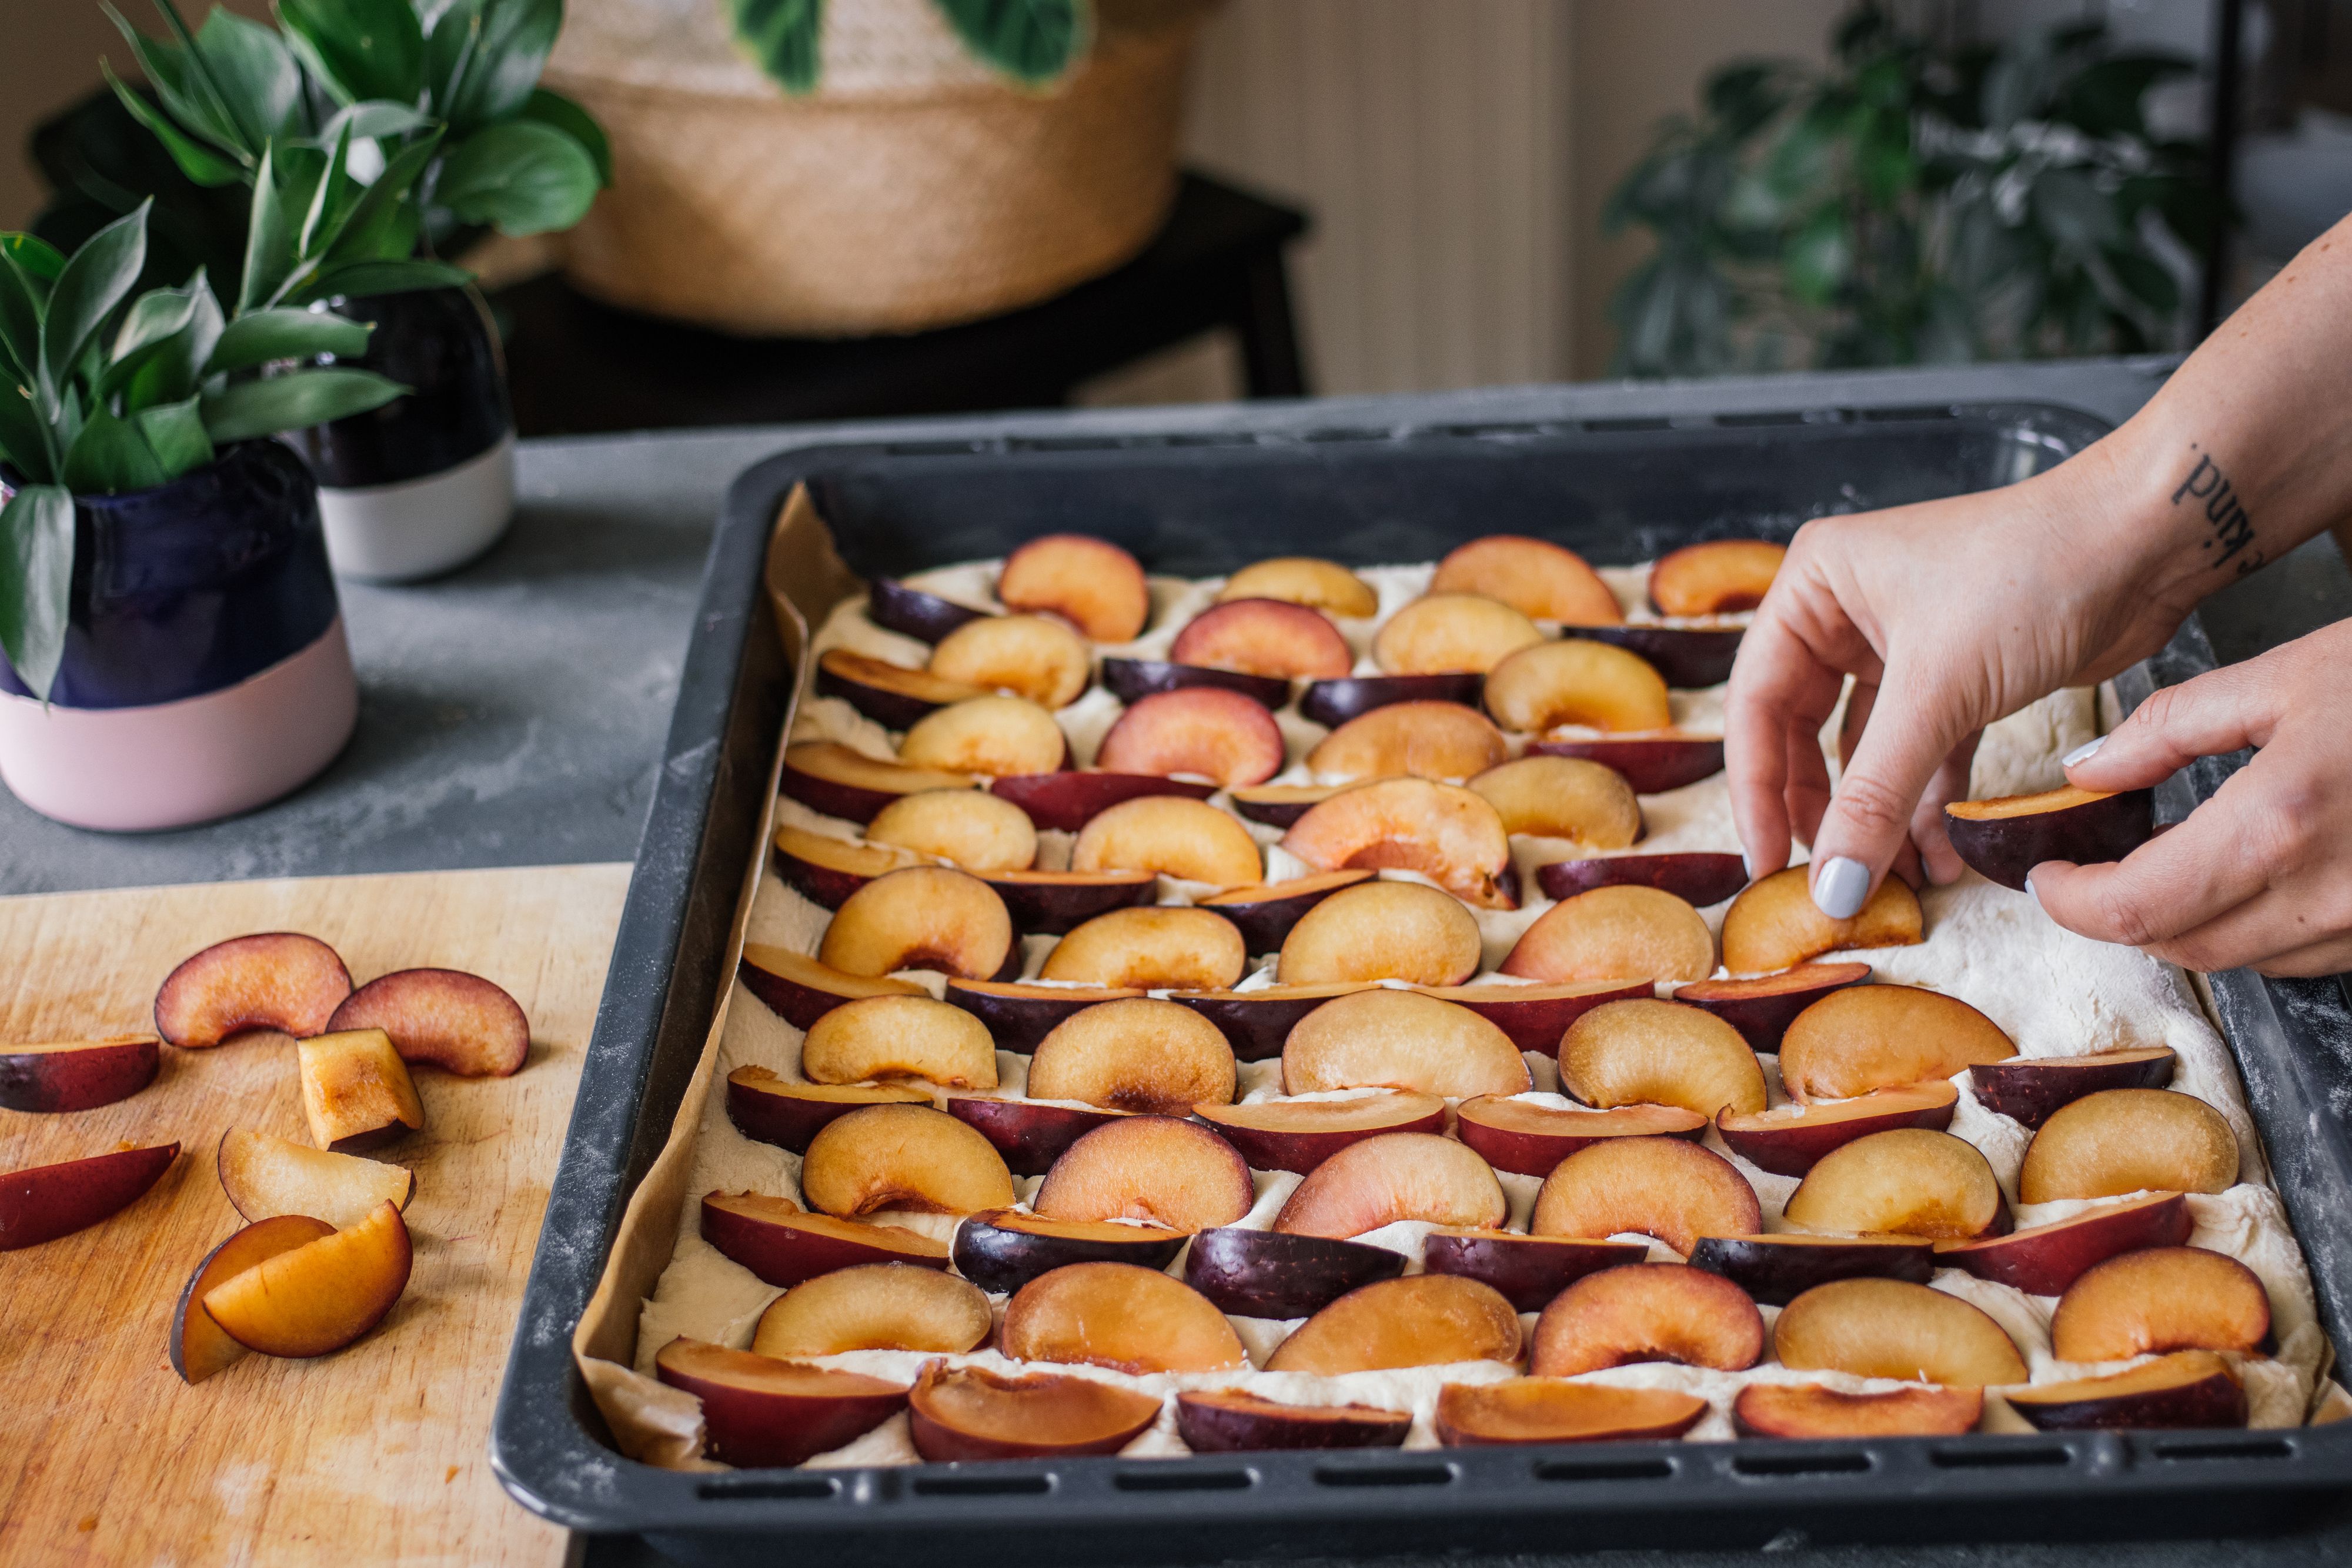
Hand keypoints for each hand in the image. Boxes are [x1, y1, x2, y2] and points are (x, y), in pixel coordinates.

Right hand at [1724, 440, 2196, 912]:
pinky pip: (1923, 752)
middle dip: (1823, 811)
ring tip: (1894, 880)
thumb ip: (1874, 794)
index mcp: (1814, 585)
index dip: (1757, 789)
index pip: (1755, 702)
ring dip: (1880, 816)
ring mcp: (1903, 643)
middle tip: (1827, 880)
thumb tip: (1831, 886)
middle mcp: (1848, 611)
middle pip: (1804, 732)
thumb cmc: (2034, 570)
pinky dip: (1929, 801)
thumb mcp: (1937, 689)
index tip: (1767, 861)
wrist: (2149, 542)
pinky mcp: (1959, 674)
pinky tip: (1942, 852)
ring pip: (1867, 751)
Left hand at [2029, 620, 2351, 977]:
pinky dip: (2254, 930)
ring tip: (2157, 874)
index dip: (2072, 904)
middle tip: (2087, 878)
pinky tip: (2242, 881)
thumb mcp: (2284, 677)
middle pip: (2182, 946)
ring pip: (2243, 959)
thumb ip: (2170, 728)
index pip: (2136, 907)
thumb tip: (2086, 770)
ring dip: (2185, 928)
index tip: (2046, 878)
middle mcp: (2326, 891)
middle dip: (2120, 920)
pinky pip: (2304, 955)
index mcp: (2278, 823)